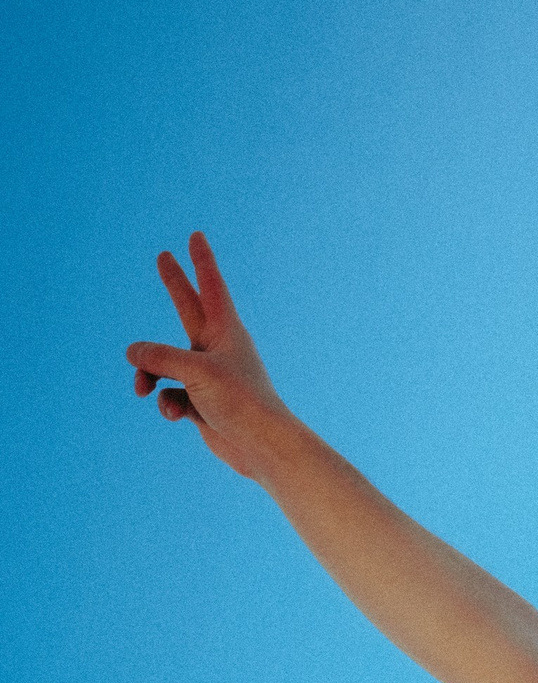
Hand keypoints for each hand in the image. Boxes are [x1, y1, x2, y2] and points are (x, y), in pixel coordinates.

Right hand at [126, 232, 292, 480]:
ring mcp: (208, 374)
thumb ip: (159, 357)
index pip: (210, 286)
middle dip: (175, 283)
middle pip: (187, 307)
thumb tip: (132, 352)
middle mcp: (217, 347)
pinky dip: (166, 404)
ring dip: (148, 375)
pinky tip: (176, 415)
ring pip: (164, 362)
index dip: (201, 260)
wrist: (260, 446)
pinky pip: (170, 395)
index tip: (196, 235)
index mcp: (226, 330)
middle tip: (163, 256)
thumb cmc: (239, 401)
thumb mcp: (195, 371)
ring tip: (143, 389)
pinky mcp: (201, 402)